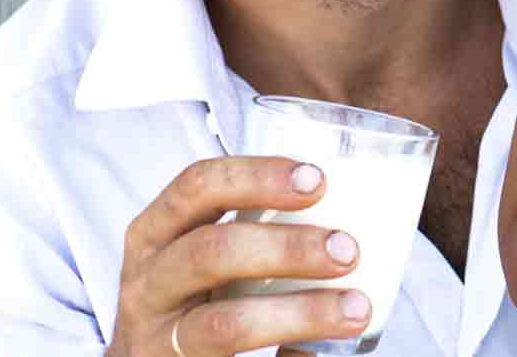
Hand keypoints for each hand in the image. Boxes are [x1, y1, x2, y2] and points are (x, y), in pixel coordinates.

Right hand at [106, 157, 371, 356]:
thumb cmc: (207, 294)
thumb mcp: (214, 252)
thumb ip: (265, 229)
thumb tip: (370, 217)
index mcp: (158, 230)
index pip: (198, 184)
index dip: (256, 176)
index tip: (319, 179)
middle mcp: (146, 282)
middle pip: (210, 251)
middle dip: (287, 248)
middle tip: (348, 250)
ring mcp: (155, 338)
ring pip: (225, 324)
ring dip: (300, 313)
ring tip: (356, 309)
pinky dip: (290, 352)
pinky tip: (321, 350)